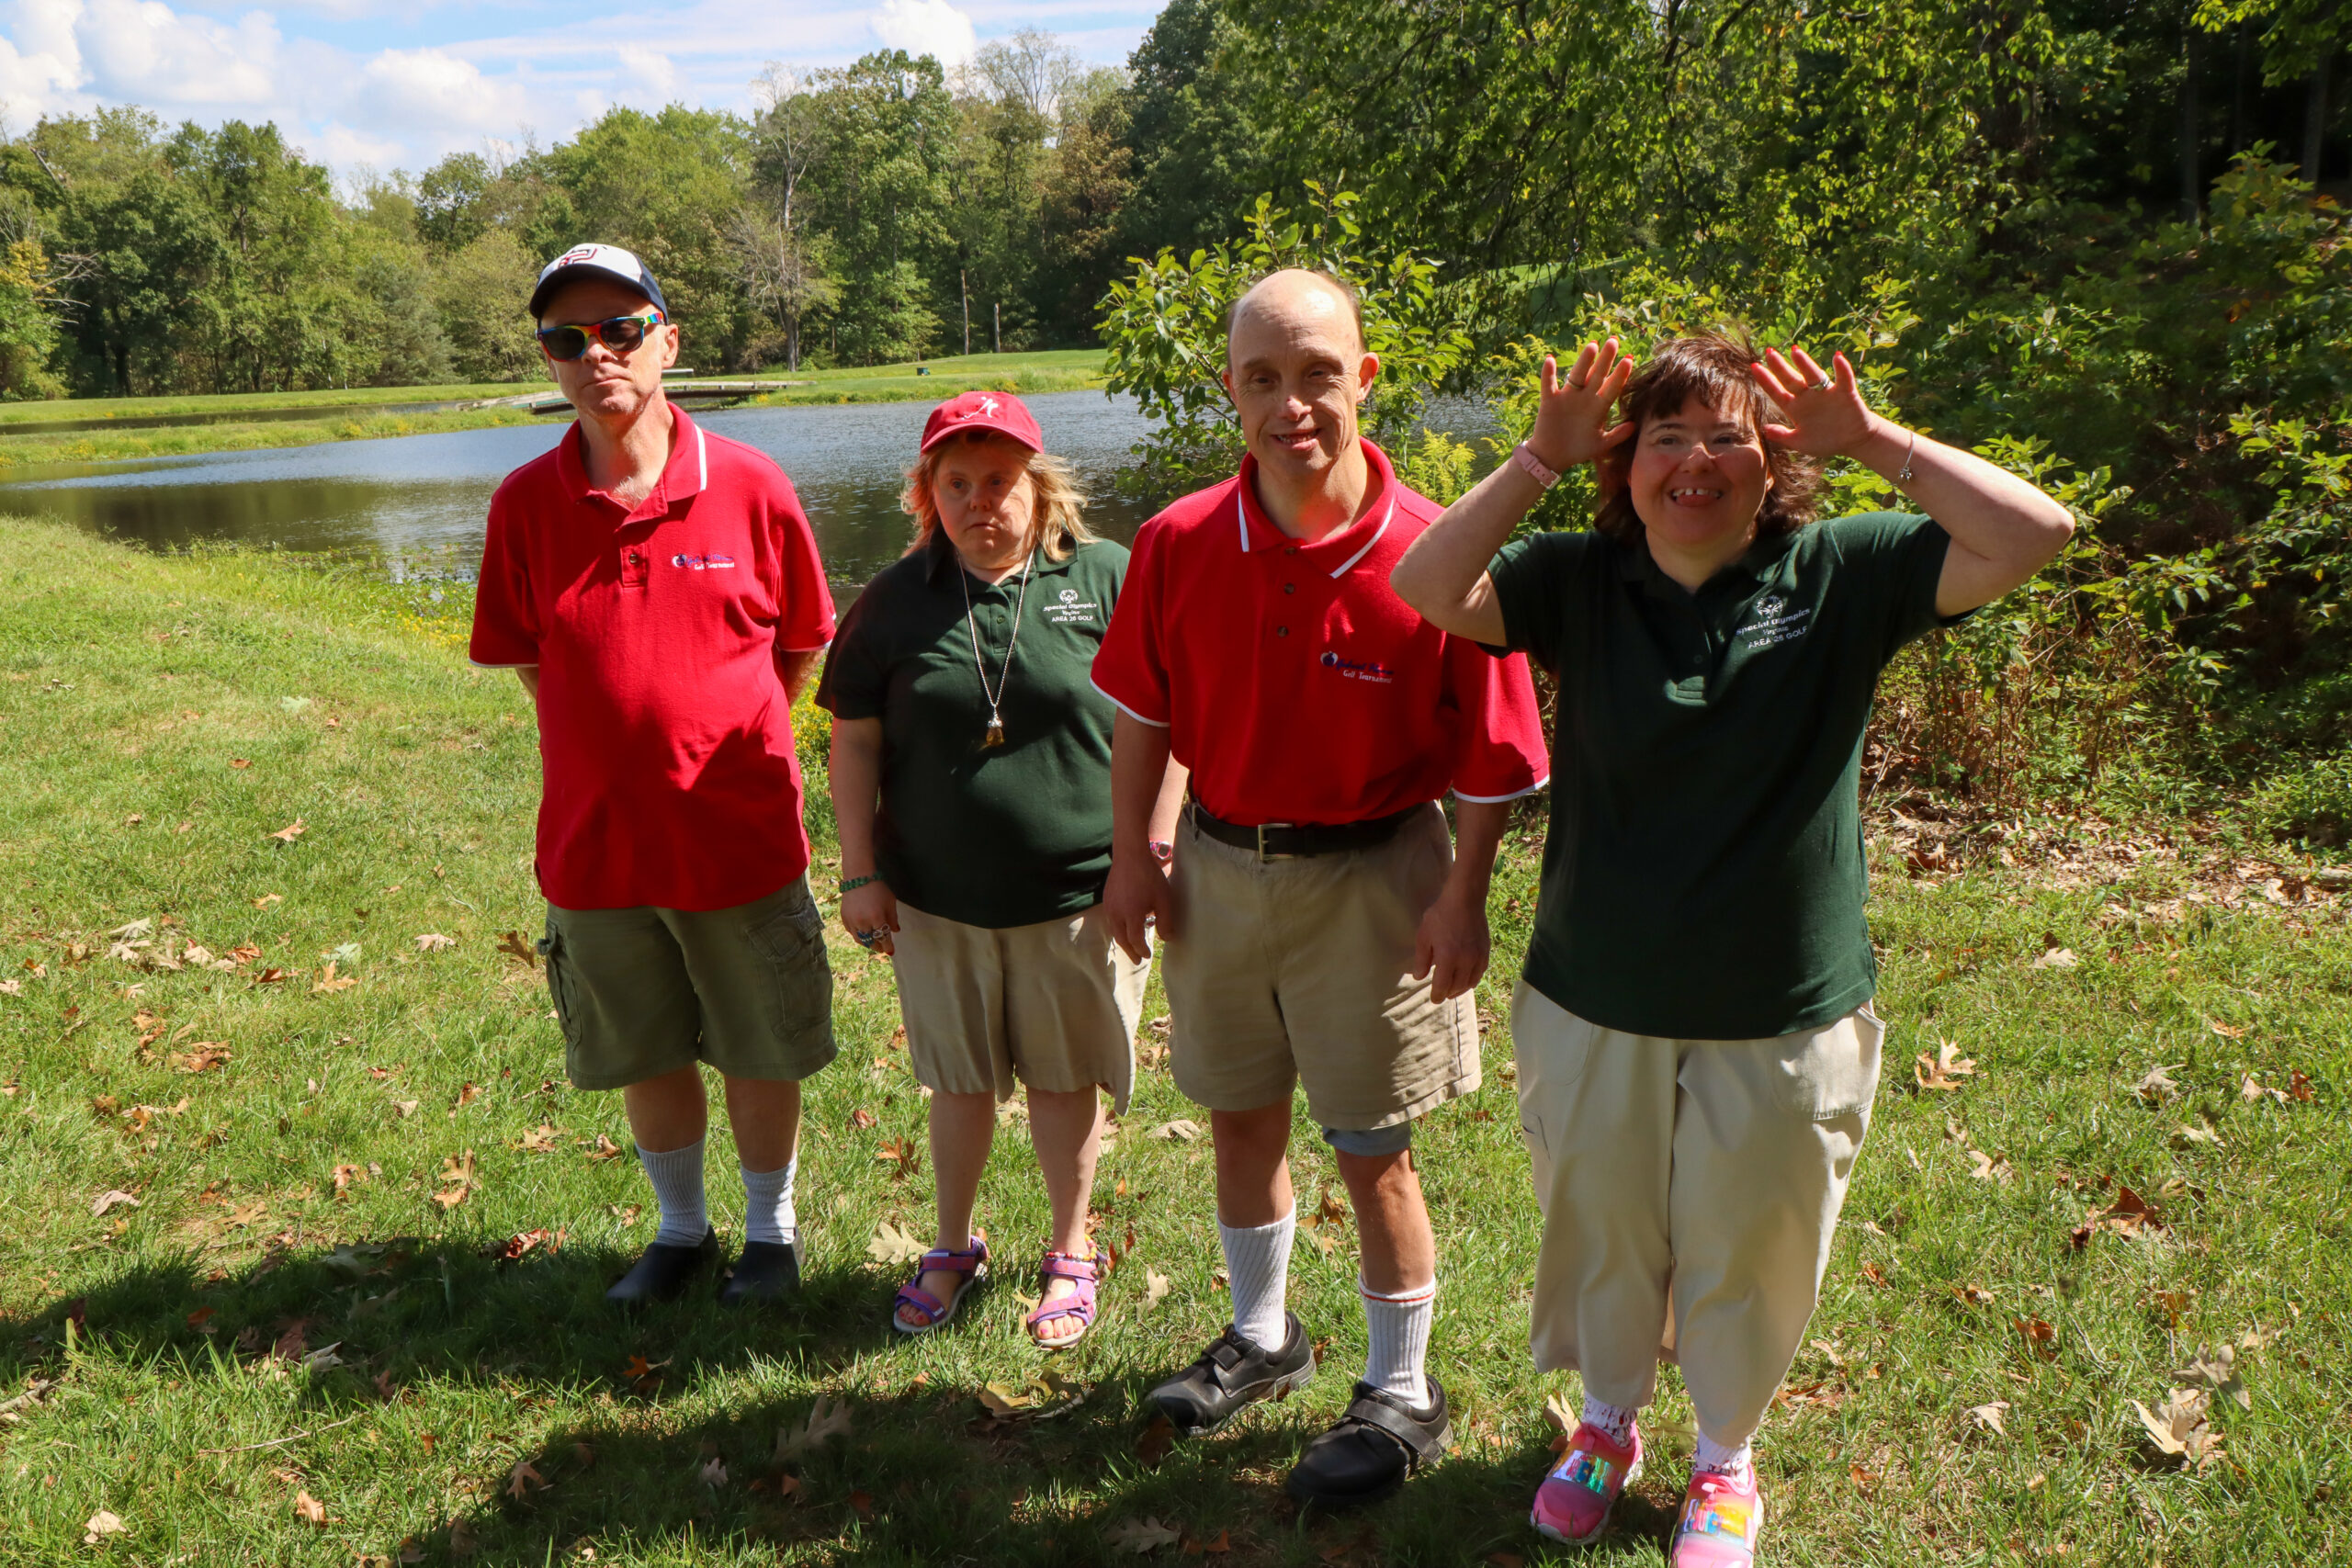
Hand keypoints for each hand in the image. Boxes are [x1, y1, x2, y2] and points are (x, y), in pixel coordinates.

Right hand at [840, 881, 898, 957]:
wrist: (859, 876)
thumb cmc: (878, 887)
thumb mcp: (890, 902)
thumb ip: (893, 919)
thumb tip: (895, 931)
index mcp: (877, 918)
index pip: (883, 938)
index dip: (888, 946)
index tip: (891, 951)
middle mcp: (863, 922)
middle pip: (871, 942)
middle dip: (878, 946)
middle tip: (883, 948)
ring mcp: (852, 921)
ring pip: (860, 940)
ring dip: (868, 943)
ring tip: (874, 942)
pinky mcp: (844, 918)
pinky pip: (852, 932)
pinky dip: (859, 935)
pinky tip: (864, 933)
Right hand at [1104, 849, 1172, 963]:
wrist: (1130, 855)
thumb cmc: (1149, 876)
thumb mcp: (1164, 900)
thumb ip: (1166, 921)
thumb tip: (1167, 939)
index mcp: (1131, 915)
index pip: (1135, 940)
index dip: (1142, 950)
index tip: (1148, 955)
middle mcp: (1116, 914)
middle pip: (1121, 939)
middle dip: (1130, 951)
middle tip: (1137, 960)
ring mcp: (1109, 906)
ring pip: (1114, 930)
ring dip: (1123, 941)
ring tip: (1130, 947)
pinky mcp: (1106, 899)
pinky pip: (1110, 920)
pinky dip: (1118, 929)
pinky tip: (1124, 928)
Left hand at [1411, 883, 1490, 1004]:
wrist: (1465, 899)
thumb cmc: (1441, 915)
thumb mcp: (1424, 936)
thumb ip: (1421, 959)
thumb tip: (1419, 977)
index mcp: (1448, 958)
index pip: (1442, 986)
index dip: (1437, 995)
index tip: (1434, 999)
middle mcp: (1465, 961)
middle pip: (1457, 987)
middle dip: (1448, 993)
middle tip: (1441, 995)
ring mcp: (1478, 957)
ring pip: (1470, 982)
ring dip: (1461, 989)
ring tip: (1453, 991)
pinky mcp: (1485, 952)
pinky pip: (1480, 973)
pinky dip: (1473, 980)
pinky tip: (1467, 980)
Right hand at [1526, 338, 1637, 472]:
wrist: (1553, 456)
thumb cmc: (1579, 449)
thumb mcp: (1600, 445)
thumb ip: (1617, 435)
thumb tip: (1634, 425)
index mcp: (1598, 407)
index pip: (1611, 387)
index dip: (1620, 375)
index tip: (1629, 360)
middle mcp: (1584, 398)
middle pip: (1597, 375)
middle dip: (1605, 359)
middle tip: (1614, 342)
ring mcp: (1567, 397)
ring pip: (1577, 375)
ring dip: (1584, 361)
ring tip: (1592, 346)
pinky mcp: (1550, 401)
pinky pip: (1548, 385)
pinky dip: (1548, 373)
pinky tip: (1550, 360)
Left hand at [1750, 346, 1880, 457]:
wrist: (1854, 442)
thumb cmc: (1826, 441)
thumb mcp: (1801, 442)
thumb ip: (1783, 436)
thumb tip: (1764, 429)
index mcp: (1795, 408)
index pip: (1777, 392)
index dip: (1766, 381)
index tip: (1754, 367)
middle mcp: (1808, 397)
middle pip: (1792, 379)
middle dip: (1780, 367)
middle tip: (1769, 352)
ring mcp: (1826, 393)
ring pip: (1814, 376)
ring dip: (1805, 364)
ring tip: (1795, 351)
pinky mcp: (1846, 393)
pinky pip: (1844, 379)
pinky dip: (1842, 368)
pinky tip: (1837, 357)